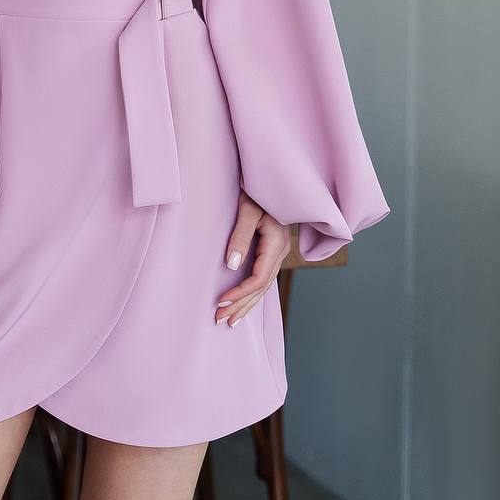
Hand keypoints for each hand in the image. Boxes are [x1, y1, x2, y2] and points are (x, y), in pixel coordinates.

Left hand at [213, 189, 289, 326]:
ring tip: (230, 322)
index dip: (240, 293)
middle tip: (220, 320)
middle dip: (241, 306)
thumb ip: (240, 236)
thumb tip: (231, 265)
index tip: (220, 302)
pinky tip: (244, 303)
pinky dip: (252, 294)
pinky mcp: (272, 250)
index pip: (259, 278)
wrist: (274, 177)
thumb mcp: (248, 209)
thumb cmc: (258, 189)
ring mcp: (278, 252)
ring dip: (247, 304)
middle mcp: (280, 251)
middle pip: (261, 288)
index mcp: (276, 244)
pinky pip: (263, 277)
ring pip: (264, 286)